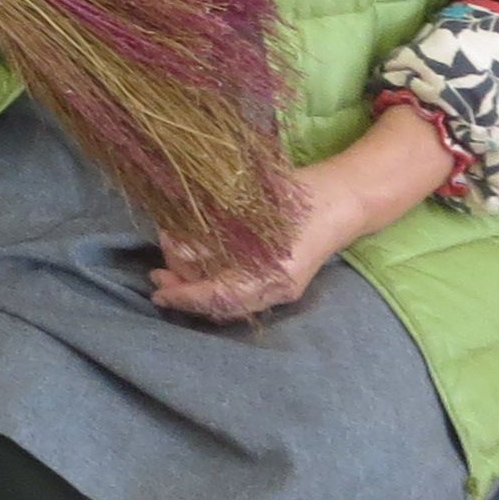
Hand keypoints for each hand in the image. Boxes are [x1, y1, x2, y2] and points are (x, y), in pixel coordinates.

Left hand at [148, 111, 446, 320]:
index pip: (221, 298)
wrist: (341, 199)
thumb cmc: (297, 194)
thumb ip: (216, 225)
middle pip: (221, 304)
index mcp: (274, 274)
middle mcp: (277, 289)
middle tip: (157, 273)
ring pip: (228, 301)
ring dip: (196, 287)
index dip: (187, 296)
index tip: (158, 290)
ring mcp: (280, 289)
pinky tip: (196, 269)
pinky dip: (213, 284)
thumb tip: (175, 244)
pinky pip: (239, 294)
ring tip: (169, 269)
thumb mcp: (252, 203)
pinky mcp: (279, 282)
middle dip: (185, 289)